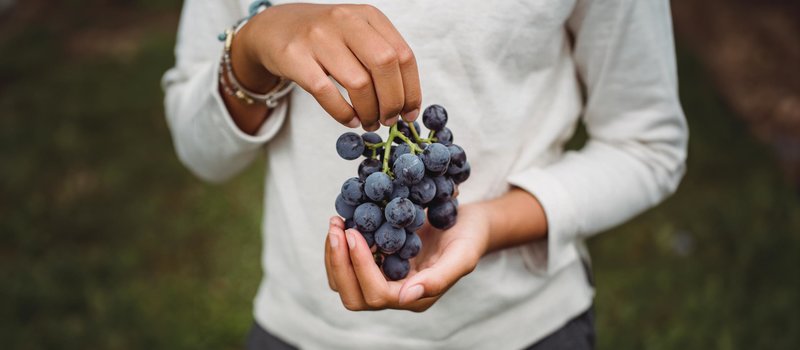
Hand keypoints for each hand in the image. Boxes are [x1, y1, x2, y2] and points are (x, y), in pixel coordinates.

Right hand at [235, 3, 421, 130]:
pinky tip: (350, 120)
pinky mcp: (295, 56)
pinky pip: (326, 92)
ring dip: (369, 111)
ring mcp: (318, 36)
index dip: (411, 90)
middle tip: (389, 120)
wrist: (274, 28)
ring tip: (369, 122)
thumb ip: (382, 59)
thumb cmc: (324, 39)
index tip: (410, 113)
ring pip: (358, 82)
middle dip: (392, 101)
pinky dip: (343, 113)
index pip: (403, 55)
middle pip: (385, 65)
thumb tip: (407, 105)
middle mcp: (345, 20)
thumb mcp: (357, 35)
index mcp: (368, 16)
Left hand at [324, 203, 490, 311]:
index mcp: (415, 297)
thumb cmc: (470, 238)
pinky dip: (340, 246)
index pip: (377, 293)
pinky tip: (344, 221)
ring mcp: (384, 279)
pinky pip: (348, 264)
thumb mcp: (463, 256)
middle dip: (339, 263)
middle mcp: (395, 293)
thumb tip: (407, 296)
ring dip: (334, 254)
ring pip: (345, 283)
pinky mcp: (377, 263)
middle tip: (337, 228)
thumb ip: (439, 279)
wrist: (470, 224)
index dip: (360, 266)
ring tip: (336, 222)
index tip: (353, 232)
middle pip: (353, 295)